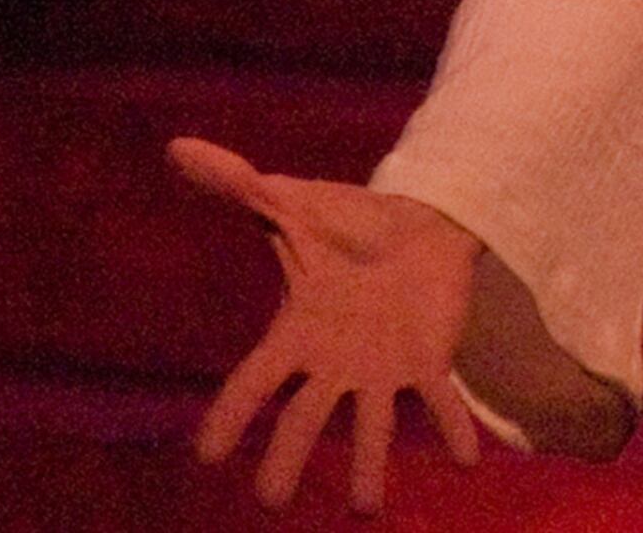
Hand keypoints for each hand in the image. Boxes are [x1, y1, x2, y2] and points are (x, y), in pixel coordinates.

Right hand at [169, 136, 486, 513]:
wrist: (420, 218)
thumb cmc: (347, 223)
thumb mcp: (290, 202)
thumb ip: (237, 183)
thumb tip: (176, 145)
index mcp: (296, 335)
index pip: (253, 381)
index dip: (232, 416)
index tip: (208, 455)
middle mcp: (334, 365)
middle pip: (305, 420)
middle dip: (288, 459)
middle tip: (272, 502)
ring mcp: (382, 369)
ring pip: (373, 427)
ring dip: (372, 467)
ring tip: (368, 510)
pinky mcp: (429, 361)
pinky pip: (440, 403)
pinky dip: (454, 433)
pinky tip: (466, 463)